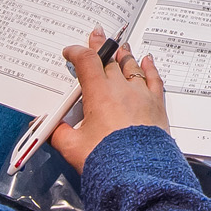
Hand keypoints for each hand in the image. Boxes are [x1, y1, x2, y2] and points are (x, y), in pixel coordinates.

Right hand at [49, 28, 170, 168]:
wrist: (137, 173)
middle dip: (101, 48)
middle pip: (110, 60)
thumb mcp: (72, 147)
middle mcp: (121, 89)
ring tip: (121, 47)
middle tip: (97, 36)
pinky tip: (148, 61)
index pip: (87, 62)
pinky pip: (154, 79)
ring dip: (124, 56)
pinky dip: (150, 68)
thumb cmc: (107, 159)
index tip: (71, 51)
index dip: (77, 52)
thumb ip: (59, 134)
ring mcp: (141, 95)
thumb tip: (53, 129)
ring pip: (132, 67)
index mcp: (99, 93)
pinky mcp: (156, 105)